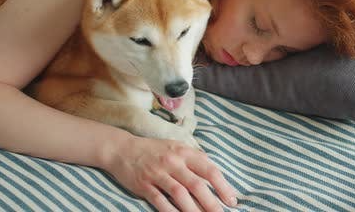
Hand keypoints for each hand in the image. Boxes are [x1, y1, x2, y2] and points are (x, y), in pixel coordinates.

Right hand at [103, 135, 237, 211]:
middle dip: (212, 203)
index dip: (223, 186)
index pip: (209, 169)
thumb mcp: (177, 148)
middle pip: (197, 184)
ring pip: (180, 194)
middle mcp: (173, 162)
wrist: (122, 149)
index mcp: (184, 152)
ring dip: (194, 210)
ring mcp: (158, 173)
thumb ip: (195, 159)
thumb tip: (216, 175)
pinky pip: (160, 201)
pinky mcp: (144, 185)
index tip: (232, 200)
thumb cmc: (154, 150)